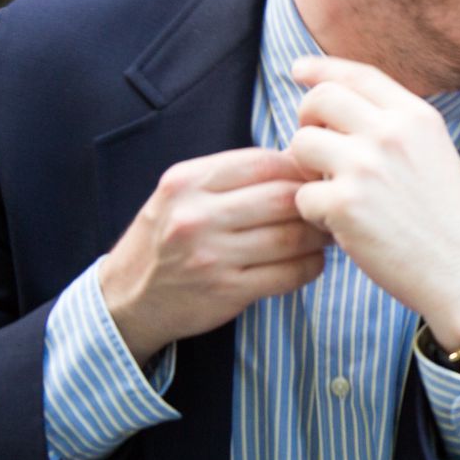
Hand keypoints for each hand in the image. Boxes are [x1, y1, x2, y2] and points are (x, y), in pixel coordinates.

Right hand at [98, 147, 328, 366]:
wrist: (126, 297)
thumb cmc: (164, 238)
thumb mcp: (182, 194)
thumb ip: (232, 176)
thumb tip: (301, 162)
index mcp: (187, 182)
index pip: (264, 162)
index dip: (300, 167)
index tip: (315, 177)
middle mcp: (196, 216)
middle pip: (283, 198)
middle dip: (315, 201)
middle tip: (332, 204)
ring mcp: (211, 256)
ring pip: (292, 237)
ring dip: (320, 235)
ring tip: (327, 232)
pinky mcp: (227, 291)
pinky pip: (289, 274)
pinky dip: (311, 266)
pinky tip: (312, 260)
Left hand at [287, 56, 459, 336]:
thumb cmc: (447, 219)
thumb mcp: (434, 152)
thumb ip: (394, 126)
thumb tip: (338, 100)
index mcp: (417, 116)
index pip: (358, 75)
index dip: (322, 69)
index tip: (299, 71)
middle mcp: (391, 133)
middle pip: (320, 99)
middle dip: (306, 121)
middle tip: (315, 150)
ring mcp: (366, 167)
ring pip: (300, 144)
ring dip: (307, 170)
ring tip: (334, 193)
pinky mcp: (344, 205)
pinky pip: (302, 196)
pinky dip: (315, 215)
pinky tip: (343, 227)